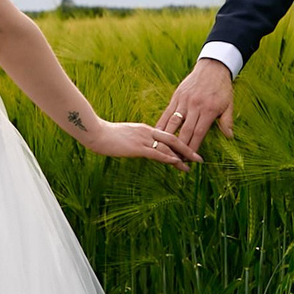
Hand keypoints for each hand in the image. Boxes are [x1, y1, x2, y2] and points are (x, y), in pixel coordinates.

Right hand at [78, 118, 199, 169]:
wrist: (95, 132)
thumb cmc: (105, 135)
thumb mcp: (124, 136)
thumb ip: (135, 140)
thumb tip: (141, 148)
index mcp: (145, 129)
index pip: (167, 136)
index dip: (180, 144)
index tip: (189, 151)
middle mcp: (147, 132)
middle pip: (173, 139)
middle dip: (187, 149)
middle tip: (199, 158)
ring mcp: (143, 138)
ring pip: (168, 147)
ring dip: (181, 156)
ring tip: (192, 164)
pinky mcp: (137, 147)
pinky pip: (156, 153)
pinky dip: (168, 158)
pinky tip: (177, 163)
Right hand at [158, 58, 235, 157]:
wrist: (213, 67)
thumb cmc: (222, 87)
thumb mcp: (229, 104)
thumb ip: (227, 121)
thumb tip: (229, 137)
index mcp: (208, 110)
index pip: (198, 133)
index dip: (193, 148)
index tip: (190, 160)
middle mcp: (194, 106)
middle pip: (185, 131)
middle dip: (180, 148)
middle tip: (176, 160)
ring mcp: (184, 101)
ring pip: (173, 122)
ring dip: (168, 138)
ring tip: (163, 151)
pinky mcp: (176, 96)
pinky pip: (167, 112)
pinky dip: (162, 124)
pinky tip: (157, 134)